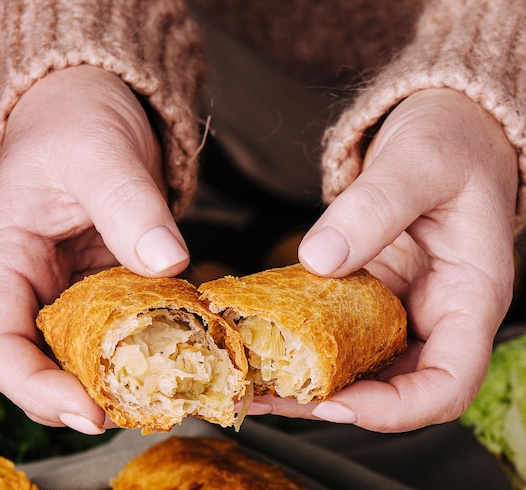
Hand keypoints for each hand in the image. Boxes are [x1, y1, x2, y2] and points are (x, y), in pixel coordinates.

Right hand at [0, 65, 188, 433]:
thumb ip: (130, 206)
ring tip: (172, 392)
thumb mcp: (99, 154)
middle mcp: (35, 286)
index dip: (35, 388)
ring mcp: (74, 288)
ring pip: (86, 354)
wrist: (93, 106)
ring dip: (122, 379)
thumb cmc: (77, 121)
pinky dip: (150, 346)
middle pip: (43, 365)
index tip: (89, 412)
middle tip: (144, 410)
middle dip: (85, 398)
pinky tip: (186, 352)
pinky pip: (124, 328)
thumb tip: (170, 262)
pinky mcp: (109, 284)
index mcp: (6, 260)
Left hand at [252, 88, 517, 430]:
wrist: (445, 129)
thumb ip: (373, 207)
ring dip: (305, 380)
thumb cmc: (452, 143)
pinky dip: (300, 342)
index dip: (394, 409)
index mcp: (469, 297)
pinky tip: (259, 340)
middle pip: (392, 387)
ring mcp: (401, 306)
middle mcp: (436, 313)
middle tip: (268, 396)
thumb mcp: (418, 163)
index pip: (447, 384)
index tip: (335, 403)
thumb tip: (320, 258)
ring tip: (250, 381)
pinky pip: (338, 329)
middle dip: (330, 401)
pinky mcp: (370, 292)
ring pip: (359, 365)